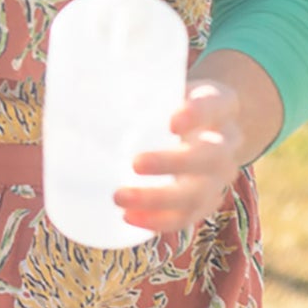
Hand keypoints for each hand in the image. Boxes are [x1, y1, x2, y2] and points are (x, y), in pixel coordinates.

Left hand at [114, 82, 243, 234]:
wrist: (205, 128)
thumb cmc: (174, 104)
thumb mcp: (166, 87)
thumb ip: (137, 89)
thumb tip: (81, 92)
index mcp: (220, 105)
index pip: (214, 106)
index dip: (196, 113)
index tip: (172, 121)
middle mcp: (226, 143)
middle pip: (209, 156)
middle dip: (172, 163)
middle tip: (134, 163)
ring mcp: (218, 177)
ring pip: (197, 194)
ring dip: (157, 199)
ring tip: (119, 197)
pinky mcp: (204, 203)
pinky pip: (186, 218)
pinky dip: (157, 221)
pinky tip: (128, 217)